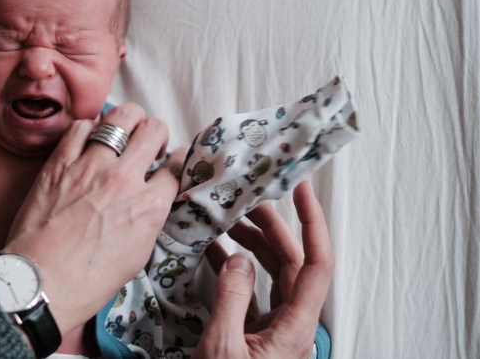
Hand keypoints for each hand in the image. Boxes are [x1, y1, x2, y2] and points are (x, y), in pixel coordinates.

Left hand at [3, 103, 187, 333]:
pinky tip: (88, 140)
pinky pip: (80, 126)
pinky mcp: (60, 162)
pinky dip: (89, 128)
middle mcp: (124, 180)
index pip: (175, 168)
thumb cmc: (88, 280)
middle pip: (153, 129)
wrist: (42, 282)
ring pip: (121, 116)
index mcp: (148, 207)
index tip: (171, 159)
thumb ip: (149, 219)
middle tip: (147, 143)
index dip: (176, 161)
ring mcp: (91, 167)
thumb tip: (153, 198)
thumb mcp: (137, 255)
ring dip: (127, 121)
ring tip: (121, 133)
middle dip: (155, 133)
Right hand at [196, 181, 333, 358]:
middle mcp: (292, 327)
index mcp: (295, 329)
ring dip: (253, 246)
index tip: (301, 190)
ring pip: (273, 277)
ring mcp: (275, 333)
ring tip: (230, 222)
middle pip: (292, 264)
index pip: (316, 265)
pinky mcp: (257, 339)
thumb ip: (231, 299)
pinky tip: (218, 255)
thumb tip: (237, 258)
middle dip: (273, 228)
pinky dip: (236, 271)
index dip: (313, 224)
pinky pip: (252, 295)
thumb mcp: (222, 348)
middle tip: (249, 201)